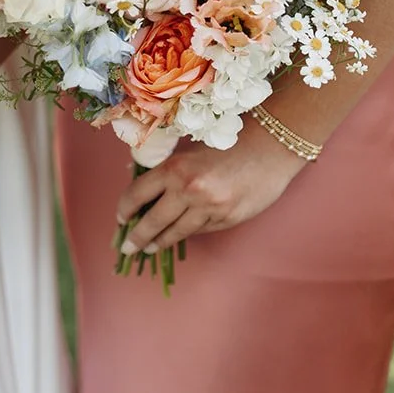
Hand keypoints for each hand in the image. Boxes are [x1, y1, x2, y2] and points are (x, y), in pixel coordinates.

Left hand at [116, 122, 308, 254]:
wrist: (272, 148)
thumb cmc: (229, 143)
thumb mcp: (191, 152)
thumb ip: (169, 172)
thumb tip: (144, 193)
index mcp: (174, 168)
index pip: (137, 194)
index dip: (125, 209)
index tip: (121, 218)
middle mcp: (189, 190)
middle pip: (153, 221)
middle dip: (137, 237)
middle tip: (128, 247)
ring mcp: (209, 208)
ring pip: (176, 232)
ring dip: (160, 242)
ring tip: (150, 248)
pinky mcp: (227, 219)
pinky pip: (200, 230)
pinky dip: (187, 233)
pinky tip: (179, 236)